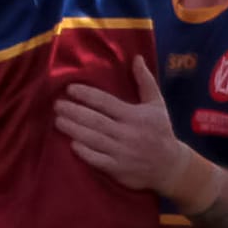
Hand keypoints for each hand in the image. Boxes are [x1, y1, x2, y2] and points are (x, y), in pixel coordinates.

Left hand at [55, 56, 185, 192]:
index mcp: (134, 116)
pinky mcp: (117, 169)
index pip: (106, 102)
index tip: (70, 89)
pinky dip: (83, 151)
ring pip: (92, 139)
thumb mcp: (157, 104)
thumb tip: (137, 58)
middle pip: (94, 120)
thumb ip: (145, 81)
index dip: (86, 95)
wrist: (170, 166)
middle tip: (57, 105)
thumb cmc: (161, 131)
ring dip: (73, 129)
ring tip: (58, 120)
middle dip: (73, 112)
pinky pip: (96, 160)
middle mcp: (126, 133)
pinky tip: (71, 143)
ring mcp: (121, 152)